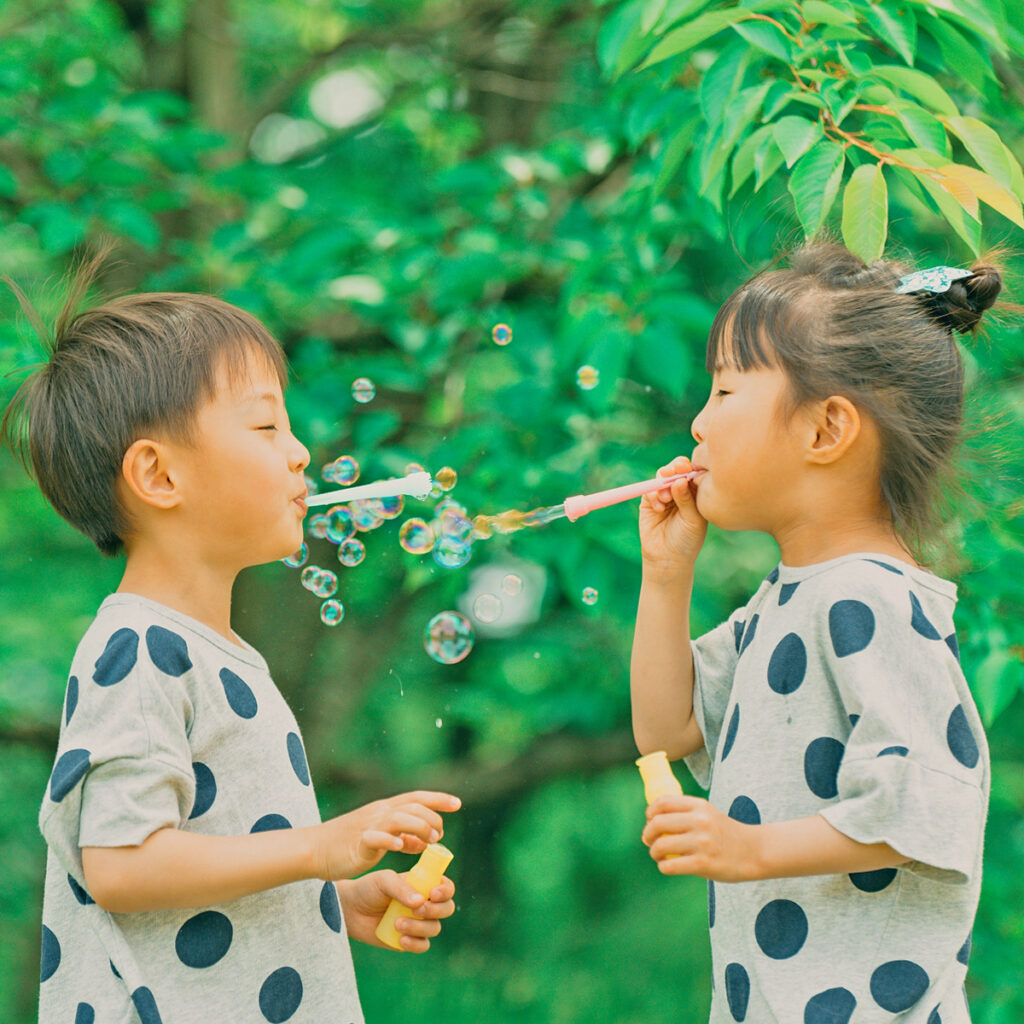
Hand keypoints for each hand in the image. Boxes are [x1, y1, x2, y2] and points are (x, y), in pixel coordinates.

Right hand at [311, 791, 460, 879]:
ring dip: (419, 826)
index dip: (438, 798)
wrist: (315, 849)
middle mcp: (380, 812)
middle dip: (432, 817)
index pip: (416, 797)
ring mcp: (369, 825)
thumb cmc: (348, 844)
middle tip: (440, 835)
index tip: (458, 803)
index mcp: (386, 809)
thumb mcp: (381, 837)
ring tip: (430, 840)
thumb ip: (404, 837)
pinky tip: (400, 846)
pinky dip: (390, 840)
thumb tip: (426, 841)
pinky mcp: (358, 842)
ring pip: (399, 817)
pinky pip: (375, 837)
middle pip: (412, 805)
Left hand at [337, 870, 455, 952]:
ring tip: (398, 924)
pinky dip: (416, 943)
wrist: (350, 910)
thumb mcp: (384, 881)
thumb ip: (401, 888)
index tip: (433, 893)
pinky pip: (423, 945)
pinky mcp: (408, 940)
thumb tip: (420, 902)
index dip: (446, 890)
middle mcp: (424, 903)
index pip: (446, 887)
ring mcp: (418, 922)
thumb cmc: (368, 889)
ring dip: (420, 927)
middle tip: (417, 909)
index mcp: (423, 884)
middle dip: (436, 910)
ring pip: (434, 928)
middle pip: (447, 908)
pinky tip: (401, 939)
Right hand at [638, 456, 707, 580]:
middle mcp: (680, 491)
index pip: (693, 472)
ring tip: (666, 499)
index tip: (685, 469)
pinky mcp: (649, 502)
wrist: (668, 558)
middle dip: (674, 469)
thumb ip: (687, 499)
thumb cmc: (687, 540)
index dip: (689, 467)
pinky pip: (649, 490)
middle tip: (673, 473)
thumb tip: (680, 479)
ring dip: (663, 484)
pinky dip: (653, 495)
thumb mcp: (693, 520)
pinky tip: (659, 509)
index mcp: (696, 493)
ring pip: (662, 477)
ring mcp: (664, 495)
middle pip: (676, 469)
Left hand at [642, 794, 758, 882]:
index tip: (649, 821)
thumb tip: (653, 820)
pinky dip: (663, 867)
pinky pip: (670, 866)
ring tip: (659, 856)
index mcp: (699, 806)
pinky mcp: (703, 864)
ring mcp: (701, 843)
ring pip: (660, 845)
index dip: (650, 812)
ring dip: (654, 852)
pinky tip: (668, 866)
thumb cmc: (727, 834)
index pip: (663, 802)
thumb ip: (686, 813)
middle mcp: (700, 821)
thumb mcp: (708, 814)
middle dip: (647, 834)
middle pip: (657, 823)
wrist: (754, 851)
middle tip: (649, 841)